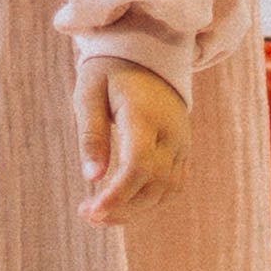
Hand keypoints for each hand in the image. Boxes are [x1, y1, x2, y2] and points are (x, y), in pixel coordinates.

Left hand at [75, 56, 189, 226]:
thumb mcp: (89, 95)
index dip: (117, 194)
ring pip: (165, 190)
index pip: (138, 165)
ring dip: (134, 210)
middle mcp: (170, 132)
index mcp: (145, 115)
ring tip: (101, 215)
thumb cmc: (109, 74)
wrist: (147, 56)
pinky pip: (173, 185)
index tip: (91, 211)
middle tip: (87, 214)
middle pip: (153, 184)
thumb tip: (91, 178)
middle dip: (121, 208)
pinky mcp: (183, 149)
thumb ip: (91, 134)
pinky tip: (124, 205)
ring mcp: (182, 142)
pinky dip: (150, 201)